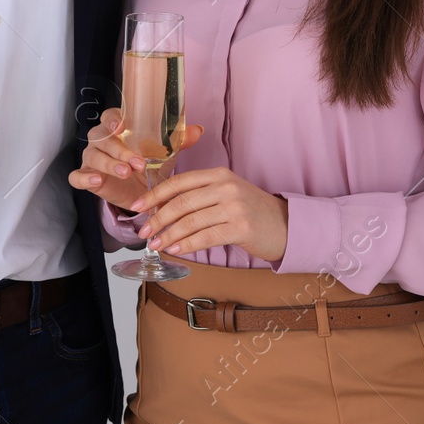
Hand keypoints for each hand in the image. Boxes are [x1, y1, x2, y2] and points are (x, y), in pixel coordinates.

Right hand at [68, 108, 203, 211]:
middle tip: (138, 162)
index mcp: (117, 128)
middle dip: (120, 149)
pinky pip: (77, 176)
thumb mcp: (166, 153)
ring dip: (109, 164)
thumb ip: (180, 140)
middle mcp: (101, 140)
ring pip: (93, 156)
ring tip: (125, 172)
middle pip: (102, 138)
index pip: (109, 116)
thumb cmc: (149, 164)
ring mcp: (91, 159)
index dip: (113, 119)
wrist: (142, 193)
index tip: (122, 125)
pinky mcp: (86, 177)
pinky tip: (97, 180)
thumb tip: (198, 129)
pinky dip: (84, 177)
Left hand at [132, 167, 289, 263]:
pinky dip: (187, 245)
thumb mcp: (225, 193)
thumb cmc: (250, 211)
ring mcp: (234, 206)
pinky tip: (175, 250)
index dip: (154, 195)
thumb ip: (198, 195)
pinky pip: (205, 237)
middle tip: (143, 232)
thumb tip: (161, 208)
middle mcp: (225, 186)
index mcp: (218, 174)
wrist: (286, 225)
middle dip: (157, 219)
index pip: (178, 182)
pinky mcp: (241, 227)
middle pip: (181, 202)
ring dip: (169, 235)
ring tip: (156, 244)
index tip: (137, 207)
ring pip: (190, 221)